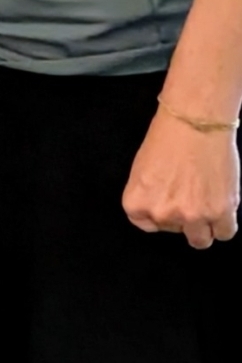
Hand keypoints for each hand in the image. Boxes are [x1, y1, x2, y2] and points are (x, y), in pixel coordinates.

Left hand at [123, 108, 240, 248]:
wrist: (195, 122)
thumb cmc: (168, 137)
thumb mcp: (142, 168)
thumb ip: (150, 194)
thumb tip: (162, 207)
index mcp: (137, 201)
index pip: (145, 224)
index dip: (158, 215)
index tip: (166, 204)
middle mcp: (163, 213)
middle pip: (174, 230)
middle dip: (181, 217)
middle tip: (187, 196)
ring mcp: (193, 216)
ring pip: (200, 240)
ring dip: (204, 226)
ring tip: (205, 205)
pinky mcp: (221, 213)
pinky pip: (225, 233)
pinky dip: (224, 223)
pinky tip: (221, 205)